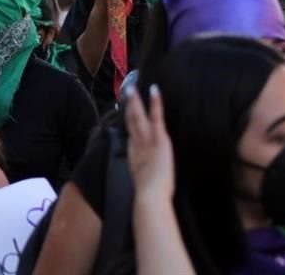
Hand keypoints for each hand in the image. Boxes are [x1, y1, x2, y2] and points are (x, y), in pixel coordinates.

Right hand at [126, 85, 174, 203]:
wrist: (149, 196)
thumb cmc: (150, 195)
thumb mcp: (142, 182)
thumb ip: (141, 174)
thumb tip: (141, 175)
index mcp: (134, 154)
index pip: (131, 133)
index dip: (128, 120)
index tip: (126, 110)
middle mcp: (138, 144)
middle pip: (131, 121)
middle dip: (129, 107)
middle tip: (126, 92)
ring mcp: (147, 139)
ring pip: (139, 116)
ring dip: (136, 101)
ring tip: (133, 88)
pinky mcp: (158, 138)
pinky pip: (156, 117)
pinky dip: (155, 103)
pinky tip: (154, 90)